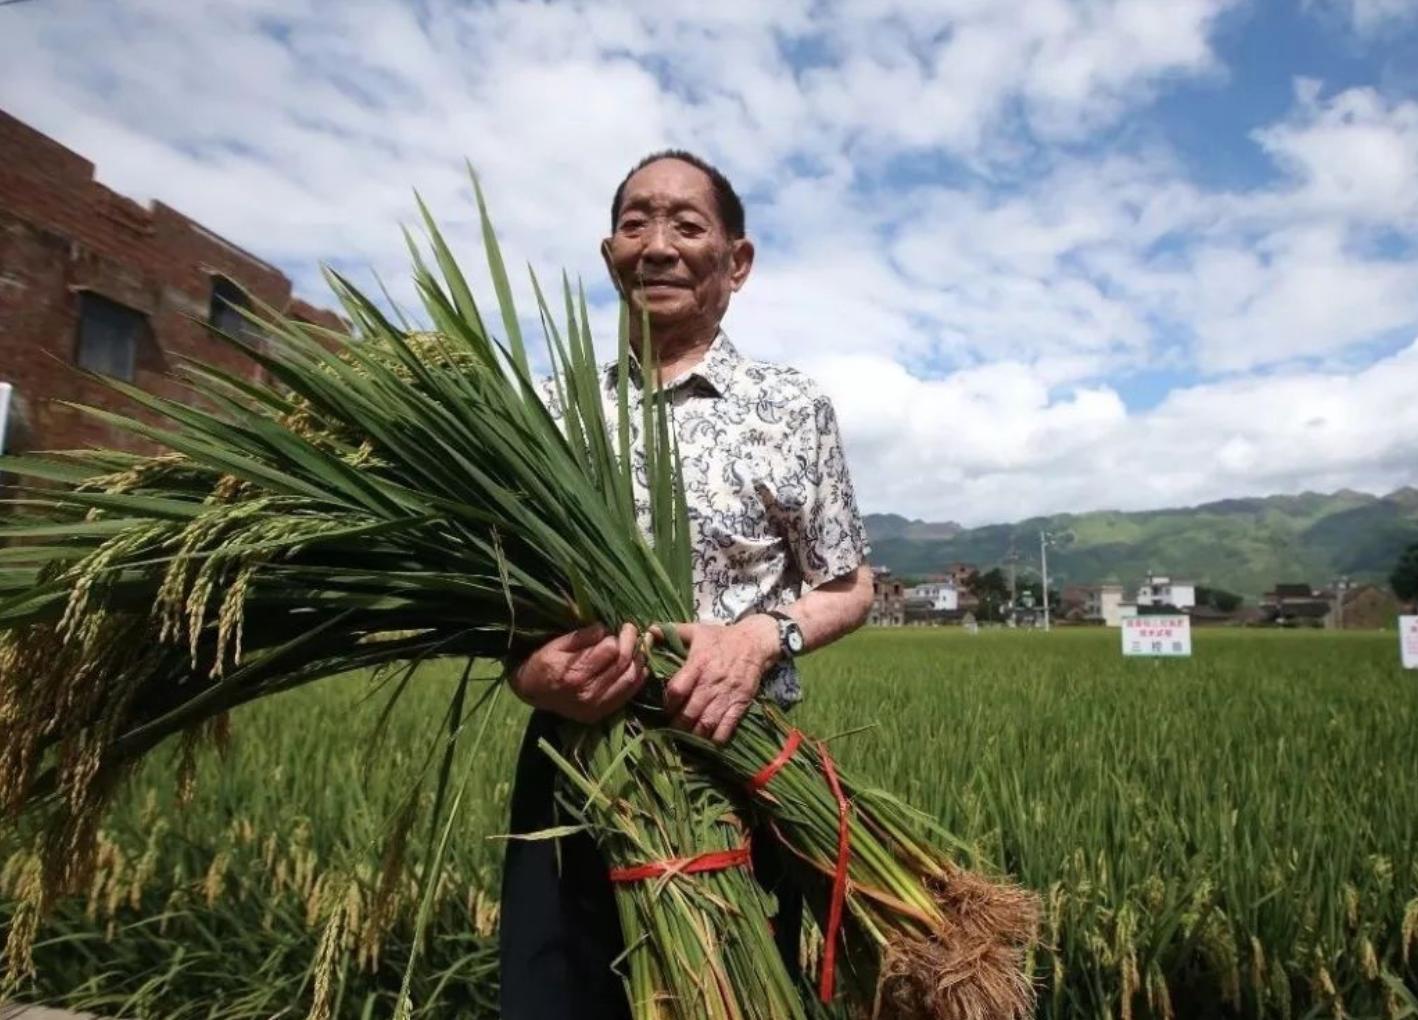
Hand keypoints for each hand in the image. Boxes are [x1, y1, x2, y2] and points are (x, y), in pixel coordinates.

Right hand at [510, 623, 646, 723]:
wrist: (531, 693)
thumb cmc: (542, 664)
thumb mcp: (555, 645)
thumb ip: (581, 637)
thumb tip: (604, 629)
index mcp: (574, 674)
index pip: (610, 650)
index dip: (617, 636)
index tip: (617, 627)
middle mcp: (588, 693)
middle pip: (622, 664)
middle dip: (632, 643)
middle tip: (631, 630)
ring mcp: (596, 707)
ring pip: (630, 679)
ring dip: (638, 660)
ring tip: (638, 646)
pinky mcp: (600, 713)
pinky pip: (628, 694)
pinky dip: (637, 678)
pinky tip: (638, 665)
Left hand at [663, 616, 779, 743]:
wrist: (755, 642)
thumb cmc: (721, 637)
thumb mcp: (696, 630)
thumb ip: (671, 631)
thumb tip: (648, 631)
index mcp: (698, 663)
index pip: (678, 690)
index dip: (668, 703)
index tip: (665, 708)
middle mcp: (711, 682)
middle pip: (690, 712)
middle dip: (677, 724)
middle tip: (672, 727)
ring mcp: (727, 695)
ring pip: (706, 723)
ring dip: (694, 734)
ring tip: (686, 735)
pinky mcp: (740, 704)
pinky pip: (727, 727)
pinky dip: (715, 738)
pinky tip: (707, 740)